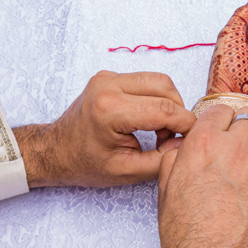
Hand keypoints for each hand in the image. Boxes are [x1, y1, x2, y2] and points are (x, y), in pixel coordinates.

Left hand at [16, 71, 194, 187]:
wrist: (56, 151)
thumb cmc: (84, 163)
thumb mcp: (126, 171)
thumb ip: (161, 160)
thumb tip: (185, 144)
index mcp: (110, 110)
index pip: (165, 109)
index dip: (185, 125)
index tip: (191, 139)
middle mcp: (108, 86)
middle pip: (165, 87)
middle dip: (177, 112)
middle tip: (171, 137)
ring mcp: (107, 77)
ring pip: (158, 80)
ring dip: (168, 104)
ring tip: (159, 130)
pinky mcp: (109, 76)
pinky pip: (145, 81)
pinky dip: (155, 99)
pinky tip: (148, 121)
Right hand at [158, 105, 247, 247]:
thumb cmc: (185, 234)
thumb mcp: (166, 187)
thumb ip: (177, 156)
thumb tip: (186, 144)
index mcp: (204, 142)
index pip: (222, 111)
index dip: (223, 123)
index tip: (225, 133)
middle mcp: (237, 148)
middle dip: (246, 136)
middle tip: (241, 156)